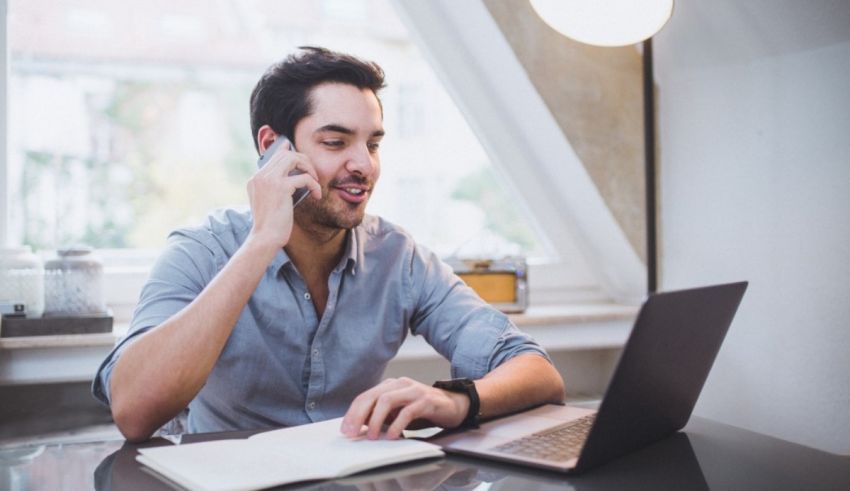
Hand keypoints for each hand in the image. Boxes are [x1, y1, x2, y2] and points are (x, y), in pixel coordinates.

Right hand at [246, 139, 320, 247]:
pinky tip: (317, 195)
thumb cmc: (271, 224)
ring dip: (308, 167)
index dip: (286, 150)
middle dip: (303, 160)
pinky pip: (304, 178)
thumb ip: (276, 188)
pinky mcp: (281, 187)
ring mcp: (269, 180)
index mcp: (255, 179)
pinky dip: (314, 185)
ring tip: (315, 180)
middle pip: (285, 154)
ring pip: (293, 159)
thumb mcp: (269, 202)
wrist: (265, 238)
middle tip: (312, 173)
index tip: (293, 148)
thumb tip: (294, 177)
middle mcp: (260, 176)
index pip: (273, 156)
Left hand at [341, 377, 470, 439]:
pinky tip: (393, 436)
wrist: (454, 405)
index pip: (365, 396)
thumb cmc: (424, 411)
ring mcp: (414, 390)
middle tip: (353, 433)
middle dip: (359, 415)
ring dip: (376, 420)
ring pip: (387, 400)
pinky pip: (408, 411)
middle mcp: (400, 384)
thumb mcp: (399, 413)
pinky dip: (398, 424)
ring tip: (373, 437)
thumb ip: (382, 416)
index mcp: (391, 386)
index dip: (353, 413)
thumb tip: (360, 427)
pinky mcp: (426, 400)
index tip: (345, 429)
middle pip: (373, 396)